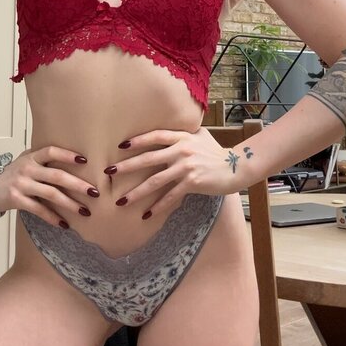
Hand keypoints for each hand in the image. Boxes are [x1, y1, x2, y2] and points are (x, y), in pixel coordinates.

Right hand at [0, 146, 99, 226]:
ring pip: (51, 194)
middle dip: (78, 184)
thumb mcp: (25, 161)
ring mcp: (22, 184)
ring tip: (85, 211)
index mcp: (31, 157)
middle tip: (95, 192)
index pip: (51, 152)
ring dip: (70, 204)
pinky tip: (64, 224)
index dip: (67, 155)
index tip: (84, 161)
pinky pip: (39, 209)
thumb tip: (73, 164)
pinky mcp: (17, 199)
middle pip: (57, 176)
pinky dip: (52, 217)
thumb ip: (42, 161)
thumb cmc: (13, 173)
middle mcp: (27, 169)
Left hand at [106, 127, 243, 217]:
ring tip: (122, 201)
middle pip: (148, 158)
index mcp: (182, 137)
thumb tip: (168, 132)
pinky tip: (147, 214)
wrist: (236, 166)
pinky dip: (158, 206)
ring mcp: (186, 167)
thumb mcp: (200, 136)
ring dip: (137, 192)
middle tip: (109, 173)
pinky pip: (170, 196)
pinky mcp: (192, 182)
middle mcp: (181, 150)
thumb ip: (183, 134)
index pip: (155, 136)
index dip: (138, 141)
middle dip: (126, 167)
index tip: (121, 147)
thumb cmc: (216, 151)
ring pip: (155, 181)